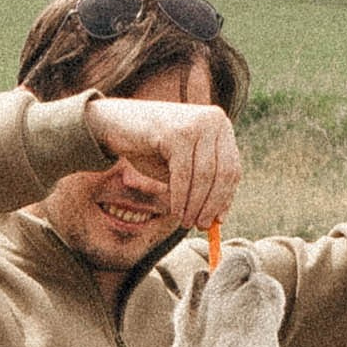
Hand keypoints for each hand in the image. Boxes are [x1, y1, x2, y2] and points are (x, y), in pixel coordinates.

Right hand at [85, 91, 243, 232]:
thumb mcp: (182, 166)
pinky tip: (176, 211)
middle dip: (212, 204)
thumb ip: (202, 185)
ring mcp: (195, 123)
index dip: (226, 197)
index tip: (218, 220)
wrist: (113, 123)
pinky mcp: (176, 132)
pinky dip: (180, 197)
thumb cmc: (149, 148)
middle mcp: (213, 119)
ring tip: (186, 222)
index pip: (232, 167)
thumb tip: (219, 219)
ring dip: (195, 205)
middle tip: (201, 226)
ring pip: (204, 176)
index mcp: (219, 124)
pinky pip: (183, 174)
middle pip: (223, 172)